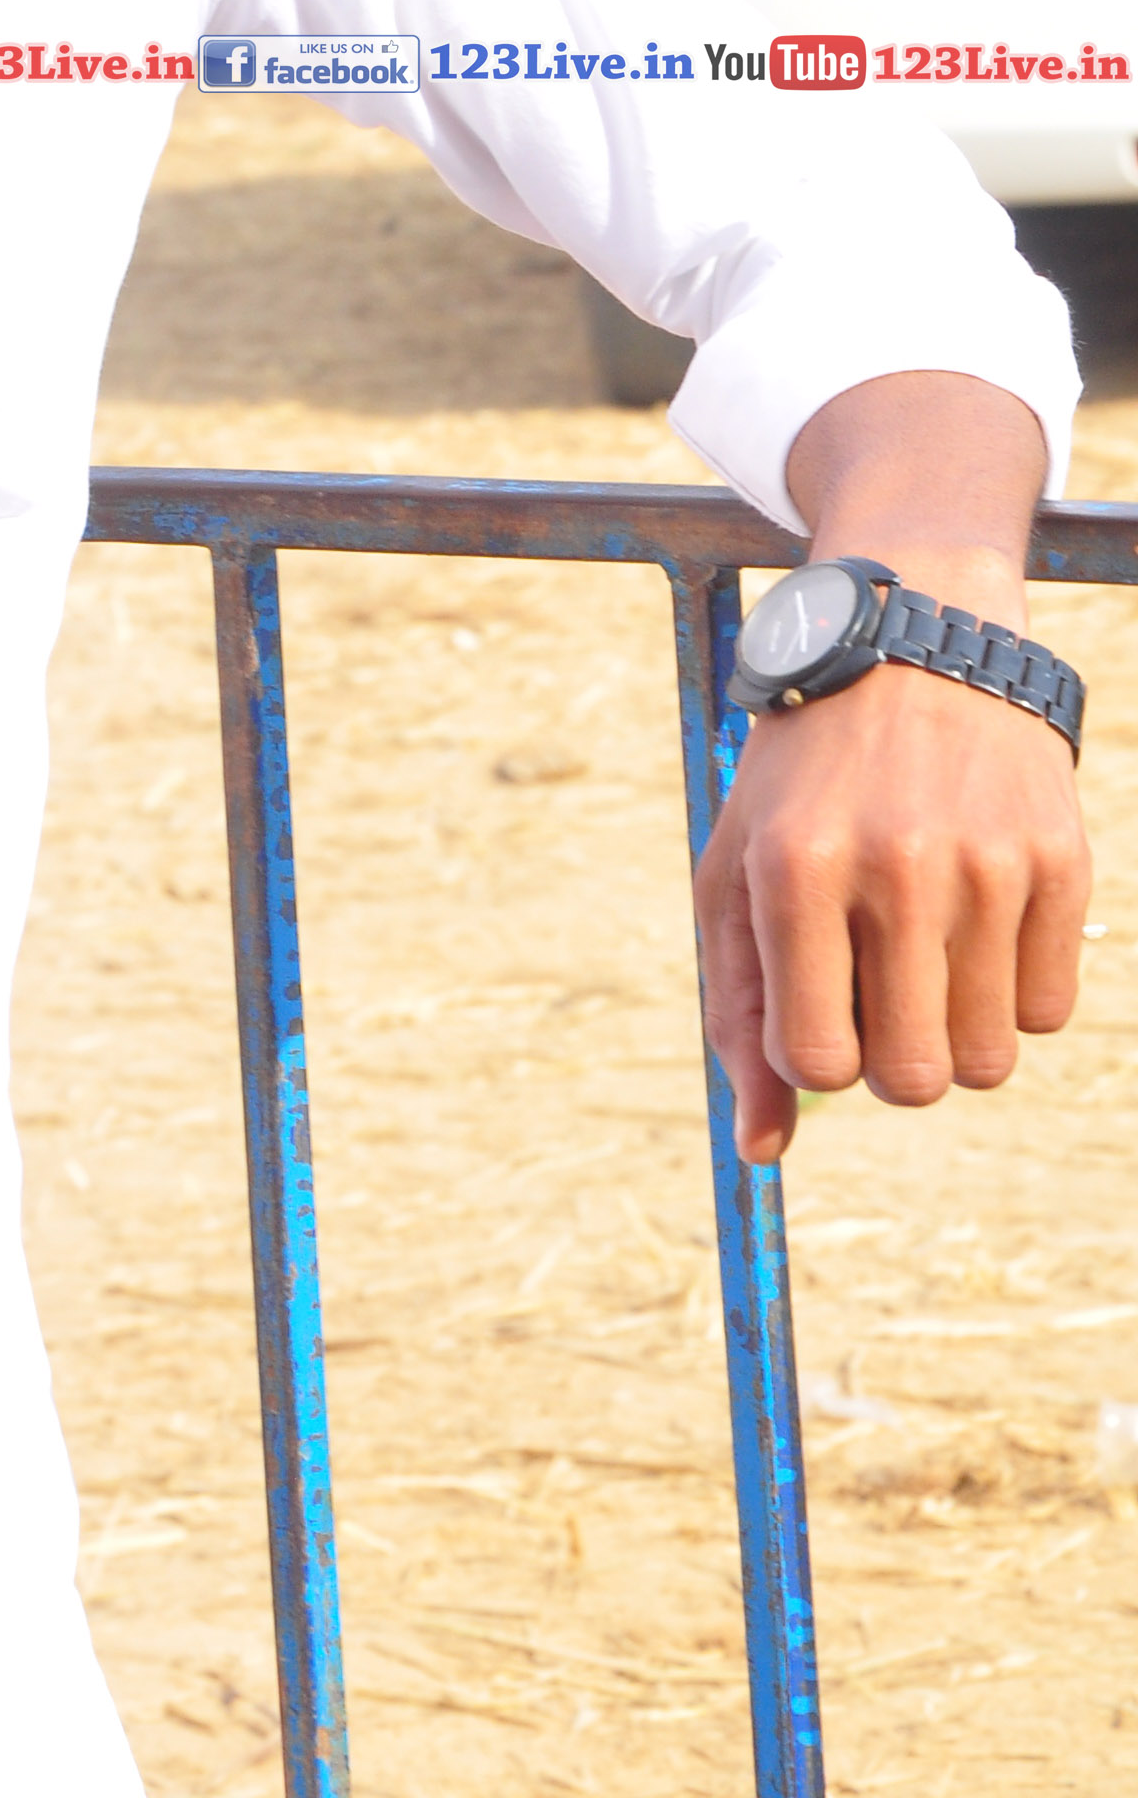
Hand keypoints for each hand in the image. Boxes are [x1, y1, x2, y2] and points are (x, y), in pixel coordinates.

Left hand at [696, 366, 1090, 1163]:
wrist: (910, 642)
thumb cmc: (802, 780)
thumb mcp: (736, 872)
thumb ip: (736, 1014)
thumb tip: (761, 1155)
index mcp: (796, 868)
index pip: (816, 1063)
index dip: (821, 1059)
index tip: (820, 1009)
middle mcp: (895, 866)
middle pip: (914, 1081)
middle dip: (893, 1061)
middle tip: (879, 988)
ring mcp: (988, 862)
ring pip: (988, 1062)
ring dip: (956, 1033)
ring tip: (928, 951)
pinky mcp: (1061, 858)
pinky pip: (1049, 1012)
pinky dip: (1012, 993)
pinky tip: (980, 919)